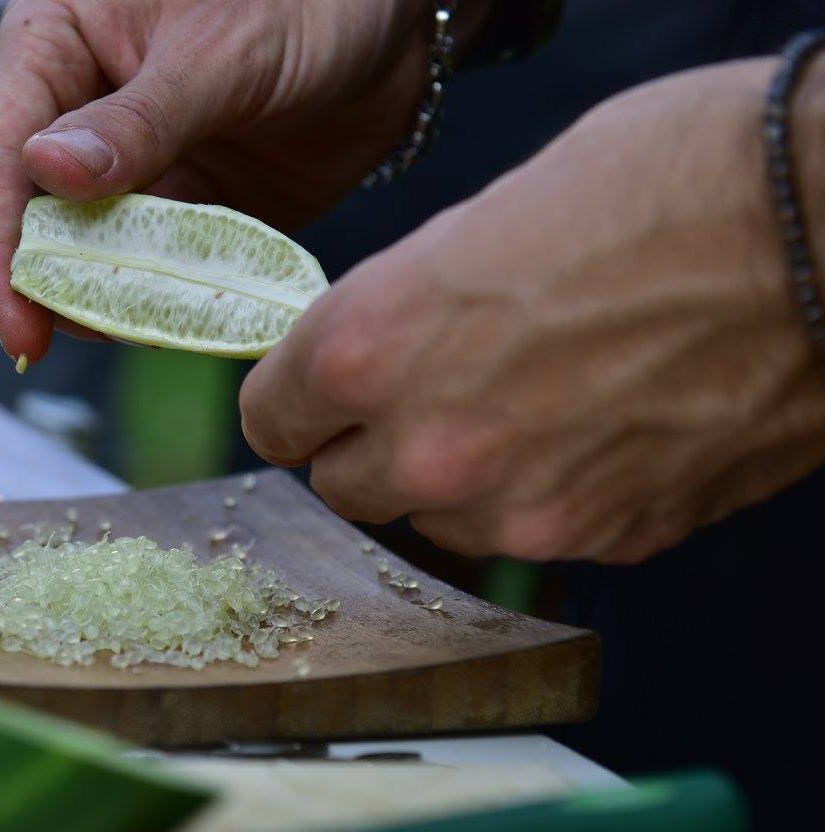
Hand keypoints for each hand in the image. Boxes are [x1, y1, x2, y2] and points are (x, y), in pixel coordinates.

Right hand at [0, 0, 490, 363]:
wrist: (396, 25)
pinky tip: (174, 320)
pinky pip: (149, 272)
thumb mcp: (220, 52)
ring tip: (132, 326)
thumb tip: (45, 169)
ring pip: (82, 257)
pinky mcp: (182, 212)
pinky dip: (157, 302)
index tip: (18, 317)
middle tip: (64, 337)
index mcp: (57, 45)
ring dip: (99, 300)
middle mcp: (78, 111)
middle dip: (38, 282)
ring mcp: (130, 169)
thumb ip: (137, 119)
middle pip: (22, 217)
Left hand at [240, 59, 824, 563]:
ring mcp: (519, 509)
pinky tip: (599, 429)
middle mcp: (430, 448)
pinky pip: (532, 534)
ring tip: (530, 404)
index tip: (314, 396)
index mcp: (373, 347)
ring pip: (436, 522)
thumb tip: (386, 351)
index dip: (296, 403)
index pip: (271, 419)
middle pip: (343, 486)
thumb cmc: (670, 183)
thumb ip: (406, 310)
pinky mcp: (605, 539)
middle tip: (427, 395)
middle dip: (370, 445)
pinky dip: (545, 496)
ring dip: (457, 480)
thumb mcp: (483, 219)